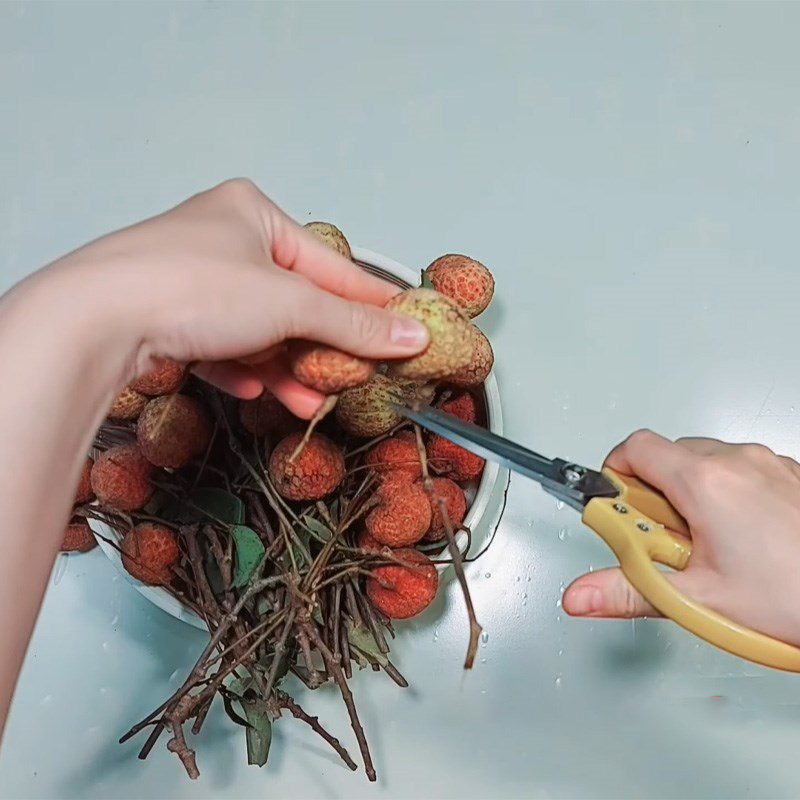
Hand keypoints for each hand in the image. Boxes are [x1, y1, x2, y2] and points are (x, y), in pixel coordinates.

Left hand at [0, 179, 429, 731]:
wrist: (97, 319)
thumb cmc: (190, 286)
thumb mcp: (290, 303)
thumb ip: (352, 323)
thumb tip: (410, 335)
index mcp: (252, 213)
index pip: (331, 264)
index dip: (372, 301)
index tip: (407, 328)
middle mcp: (221, 240)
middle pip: (293, 302)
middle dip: (322, 347)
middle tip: (356, 376)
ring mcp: (191, 280)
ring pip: (258, 330)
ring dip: (286, 368)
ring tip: (313, 399)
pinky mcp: (167, 317)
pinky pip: (220, 345)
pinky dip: (242, 369)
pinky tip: (254, 389)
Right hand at [562, 430, 799, 646]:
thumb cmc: (794, 596)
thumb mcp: (697, 599)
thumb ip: (626, 591)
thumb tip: (581, 594)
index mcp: (705, 481)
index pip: (633, 449)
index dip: (614, 477)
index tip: (618, 512)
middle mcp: (737, 461)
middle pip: (666, 457)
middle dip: (652, 495)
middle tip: (664, 542)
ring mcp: (767, 465)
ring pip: (704, 463)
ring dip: (689, 495)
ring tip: (707, 547)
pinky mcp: (789, 474)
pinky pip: (739, 470)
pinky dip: (725, 495)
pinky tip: (740, 541)